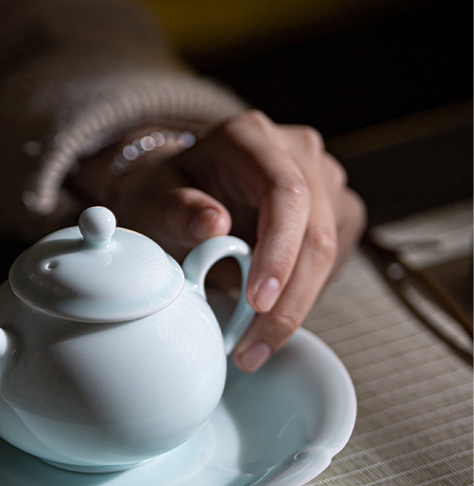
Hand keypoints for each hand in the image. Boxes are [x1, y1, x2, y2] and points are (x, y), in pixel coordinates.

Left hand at [73, 110, 366, 370]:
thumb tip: (213, 225)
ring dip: (298, 305)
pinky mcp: (333, 208)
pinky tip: (270, 314)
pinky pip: (333, 260)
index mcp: (249, 137)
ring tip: (255, 344)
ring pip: (331, 251)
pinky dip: (304, 295)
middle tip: (254, 348)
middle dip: (289, 300)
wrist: (181, 189)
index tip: (258, 301)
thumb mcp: (151, 199)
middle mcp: (296, 151)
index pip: (286, 193)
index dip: (279, 252)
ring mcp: (322, 177)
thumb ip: (176, 209)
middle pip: (316, 231)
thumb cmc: (164, 193)